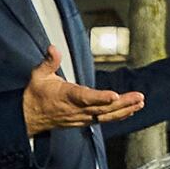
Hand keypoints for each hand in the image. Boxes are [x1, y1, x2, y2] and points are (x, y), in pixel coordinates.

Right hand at [24, 64, 143, 134]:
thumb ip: (48, 62)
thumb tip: (53, 47)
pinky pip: (104, 119)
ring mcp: (81, 117)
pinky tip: (130, 111)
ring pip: (106, 115)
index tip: (114, 95)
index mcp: (66, 96)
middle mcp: (76, 109)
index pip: (84, 97)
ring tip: (140, 103)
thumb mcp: (38, 75)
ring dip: (124, 109)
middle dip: (122, 103)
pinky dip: (118, 116)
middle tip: (139, 97)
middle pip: (102, 108)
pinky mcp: (84, 121)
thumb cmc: (36, 94)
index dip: (100, 97)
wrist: (29, 117)